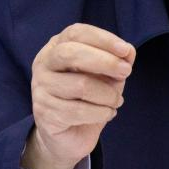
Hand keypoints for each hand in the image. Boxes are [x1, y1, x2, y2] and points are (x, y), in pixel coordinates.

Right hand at [22, 23, 134, 168]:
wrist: (68, 136)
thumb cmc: (88, 98)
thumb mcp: (106, 76)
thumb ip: (116, 61)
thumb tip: (128, 52)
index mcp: (56, 47)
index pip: (76, 33)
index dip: (102, 39)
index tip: (125, 50)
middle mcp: (44, 64)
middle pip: (70, 54)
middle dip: (104, 61)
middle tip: (126, 72)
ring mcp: (40, 89)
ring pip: (80, 85)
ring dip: (107, 94)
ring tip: (117, 101)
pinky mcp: (44, 113)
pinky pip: (79, 111)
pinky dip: (101, 112)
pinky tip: (107, 113)